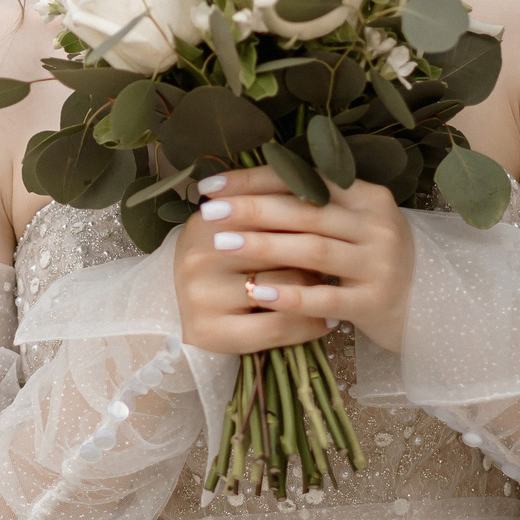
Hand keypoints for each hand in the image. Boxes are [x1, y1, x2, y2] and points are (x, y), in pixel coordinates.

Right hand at [173, 167, 333, 356]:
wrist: (177, 315)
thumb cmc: (221, 267)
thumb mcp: (232, 231)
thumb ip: (265, 207)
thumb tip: (320, 187)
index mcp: (207, 221)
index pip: (269, 210)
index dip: (309, 215)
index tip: (336, 221)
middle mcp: (200, 256)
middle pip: (280, 247)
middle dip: (315, 253)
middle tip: (342, 257)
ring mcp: (202, 296)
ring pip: (283, 288)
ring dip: (317, 290)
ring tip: (333, 289)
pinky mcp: (210, 332)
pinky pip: (278, 327)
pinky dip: (310, 326)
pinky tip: (327, 321)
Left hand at [183, 166, 415, 355]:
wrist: (429, 305)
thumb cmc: (372, 258)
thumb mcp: (354, 223)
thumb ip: (312, 204)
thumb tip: (242, 190)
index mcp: (367, 196)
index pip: (306, 179)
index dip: (256, 179)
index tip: (213, 185)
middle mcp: (377, 224)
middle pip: (306, 212)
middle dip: (253, 209)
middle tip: (210, 213)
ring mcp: (380, 264)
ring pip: (314, 250)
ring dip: (264, 247)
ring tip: (222, 246)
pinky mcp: (376, 302)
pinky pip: (327, 297)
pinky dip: (291, 295)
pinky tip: (258, 294)